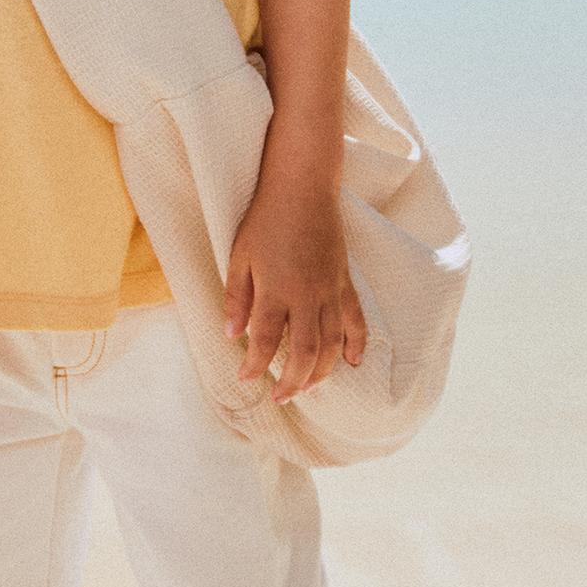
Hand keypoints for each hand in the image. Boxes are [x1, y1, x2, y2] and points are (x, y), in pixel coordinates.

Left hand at [223, 175, 365, 398]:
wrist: (302, 188)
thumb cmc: (265, 219)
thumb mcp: (239, 257)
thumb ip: (236, 298)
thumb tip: (231, 334)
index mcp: (276, 289)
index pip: (265, 340)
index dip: (255, 365)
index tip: (245, 379)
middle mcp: (307, 295)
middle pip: (305, 351)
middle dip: (292, 381)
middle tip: (280, 398)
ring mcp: (330, 289)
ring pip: (332, 343)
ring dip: (321, 372)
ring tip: (308, 389)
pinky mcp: (345, 281)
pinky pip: (355, 319)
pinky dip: (356, 344)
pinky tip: (352, 363)